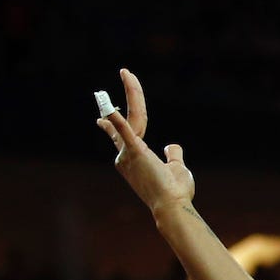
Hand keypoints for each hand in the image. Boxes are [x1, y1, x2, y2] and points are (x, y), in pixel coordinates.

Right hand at [93, 69, 194, 220]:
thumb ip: (173, 155)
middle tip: (126, 72)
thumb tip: (171, 146)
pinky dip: (116, 121)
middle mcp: (126, 155)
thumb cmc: (175, 192)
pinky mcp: (135, 153)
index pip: (125, 132)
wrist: (174, 207)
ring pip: (133, 118)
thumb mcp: (176, 168)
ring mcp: (129, 154)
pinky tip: (107, 110)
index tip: (102, 116)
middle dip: (131, 94)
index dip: (114, 121)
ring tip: (127, 73)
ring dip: (132, 94)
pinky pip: (125, 132)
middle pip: (130, 118)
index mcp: (134, 158)